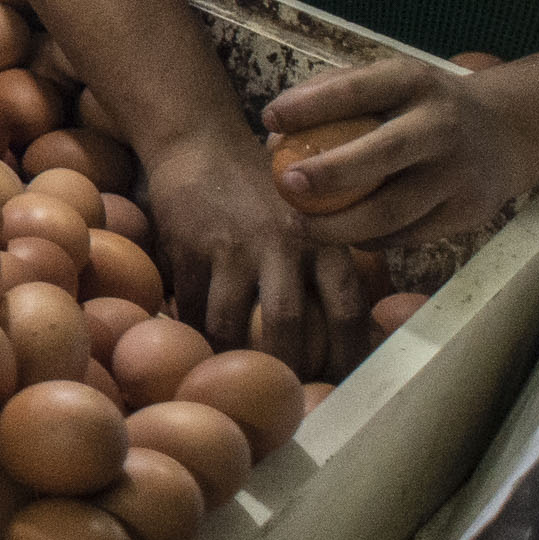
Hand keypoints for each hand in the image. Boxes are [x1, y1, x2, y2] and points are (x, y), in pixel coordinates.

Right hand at [140, 128, 374, 377]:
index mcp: (322, 237)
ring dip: (227, 358)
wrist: (197, 139)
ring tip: (230, 382)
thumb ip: (329, 260)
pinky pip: (188, 305)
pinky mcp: (186, 246)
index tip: (344, 385)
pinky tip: (192, 343)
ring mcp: (230, 245)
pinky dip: (190, 329)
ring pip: (228, 324)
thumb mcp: (311, 212)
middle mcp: (282, 242)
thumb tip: (352, 331)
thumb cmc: (263, 185)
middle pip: (287, 326)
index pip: (349, 308)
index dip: (349, 355)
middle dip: (283, 371)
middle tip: (280, 400)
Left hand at [262, 55, 532, 252]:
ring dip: (339, 226)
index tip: (270, 118)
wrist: (505, 132)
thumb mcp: (389, 83)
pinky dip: (369, 239)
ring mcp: (459, 173)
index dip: (311, 104)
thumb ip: (331, 98)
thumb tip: (273, 137)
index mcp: (415, 82)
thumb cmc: (420, 107)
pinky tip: (343, 236)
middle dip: (329, 173)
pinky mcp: (468, 213)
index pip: (359, 89)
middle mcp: (442, 125)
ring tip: (299, 227)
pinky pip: (408, 235)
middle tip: (284, 185)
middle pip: (383, 153)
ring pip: (393, 211)